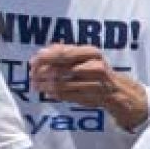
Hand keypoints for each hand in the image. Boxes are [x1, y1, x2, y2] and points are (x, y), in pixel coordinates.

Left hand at [29, 44, 148, 128]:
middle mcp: (95, 66)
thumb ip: (64, 51)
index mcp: (91, 52)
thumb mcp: (84, 56)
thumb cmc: (96, 71)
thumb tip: (42, 52)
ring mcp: (95, 83)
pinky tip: (48, 92)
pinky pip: (68, 95)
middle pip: (60, 68)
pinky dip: (55, 94)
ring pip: (62, 83)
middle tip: (32, 76)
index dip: (44, 57)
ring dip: (45, 85)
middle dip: (42, 73)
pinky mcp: (93, 97)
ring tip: (36, 85)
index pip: (62, 52)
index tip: (32, 62)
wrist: (118, 90)